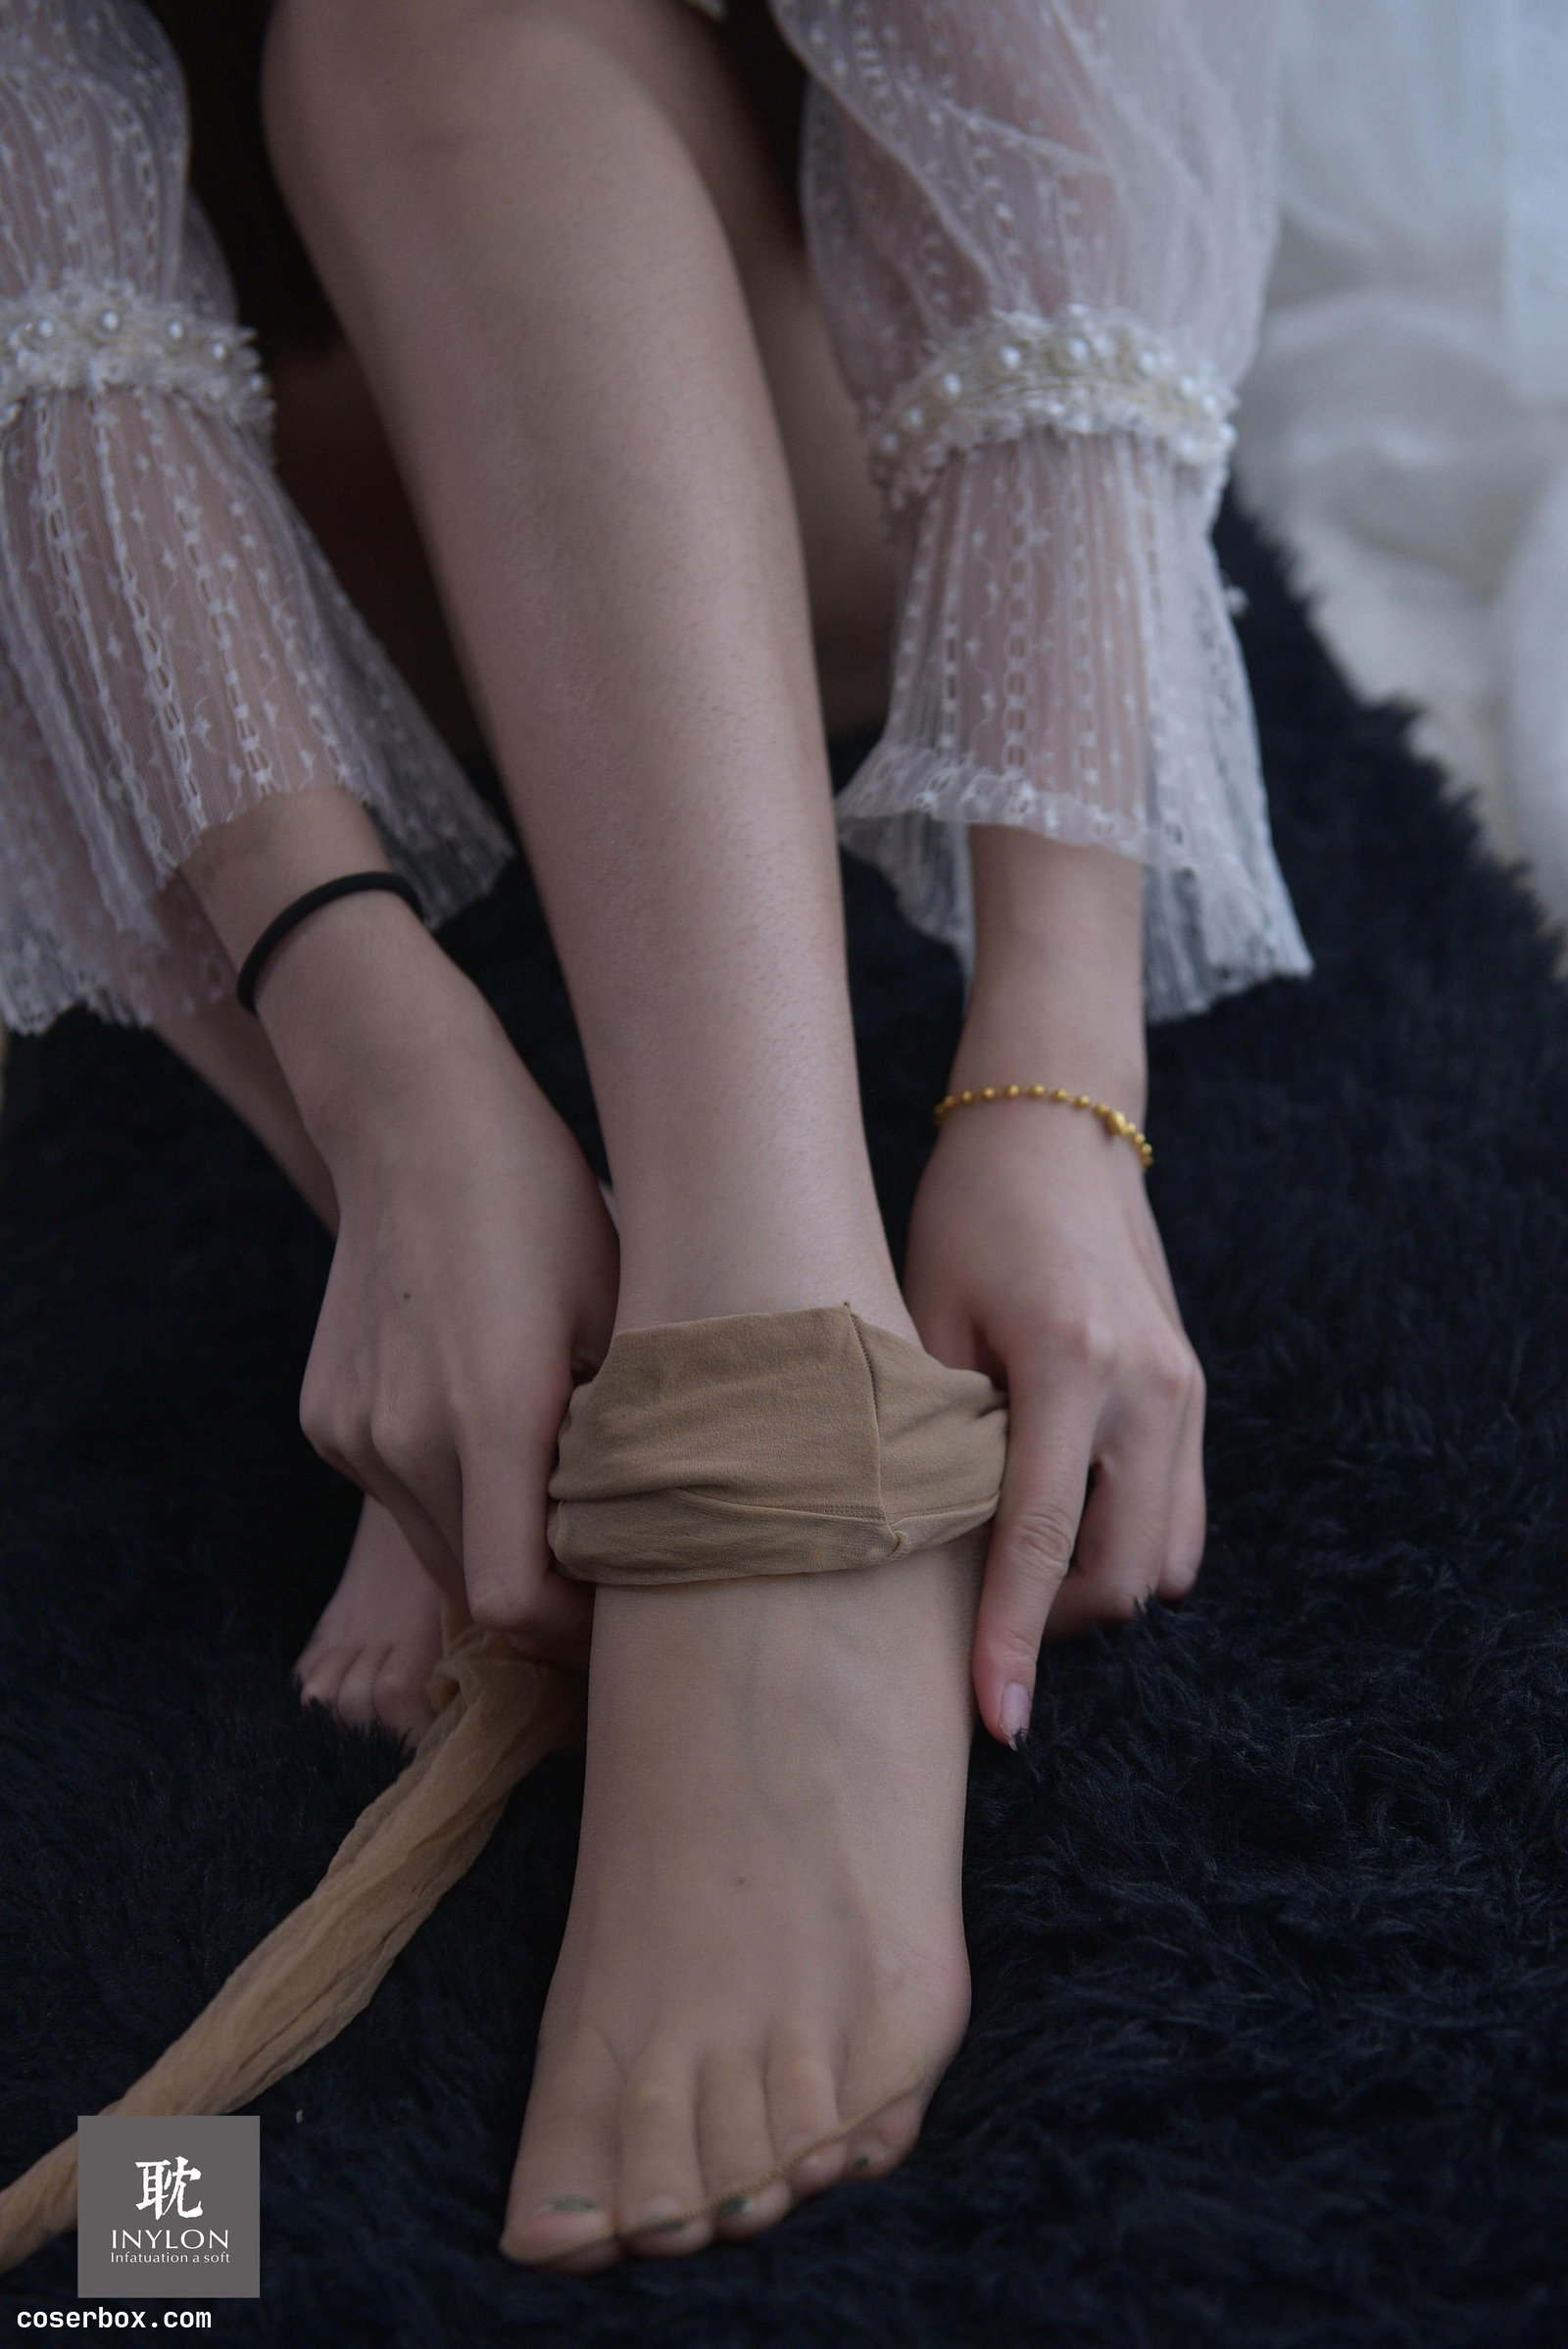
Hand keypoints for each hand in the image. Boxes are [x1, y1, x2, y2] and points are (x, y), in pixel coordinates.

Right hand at [180, 788, 617, 1659]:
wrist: (418, 1123)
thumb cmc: (549, 1208)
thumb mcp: (622, 1314)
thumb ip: (629, 1443)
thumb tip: (673, 1541)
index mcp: (490, 1417)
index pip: (512, 1604)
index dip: (575, 1635)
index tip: (630, 1621)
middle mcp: (405, 1438)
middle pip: (473, 1593)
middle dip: (547, 1605)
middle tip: (615, 1584)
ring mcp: (353, 1432)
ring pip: (434, 1549)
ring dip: (497, 1550)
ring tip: (562, 1505)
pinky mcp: (325, 1417)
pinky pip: (397, 1496)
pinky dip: (450, 1499)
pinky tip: (496, 1442)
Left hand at [903, 1092, 1204, 1747]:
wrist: (1057, 1132)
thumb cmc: (968, 1218)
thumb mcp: (925, 1313)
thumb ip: (934, 1435)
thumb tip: (920, 1557)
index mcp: (1071, 1363)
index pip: (1040, 1541)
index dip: (1013, 1642)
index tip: (994, 1721)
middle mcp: (1149, 1386)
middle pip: (1125, 1574)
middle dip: (1057, 1627)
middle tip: (985, 1635)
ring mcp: (1186, 1391)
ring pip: (1169, 1558)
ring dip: (1097, 1592)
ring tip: (1019, 1580)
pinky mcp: (1196, 1393)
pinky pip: (1182, 1514)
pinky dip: (1129, 1547)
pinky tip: (1064, 1530)